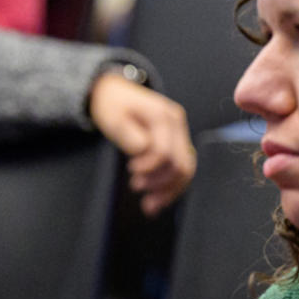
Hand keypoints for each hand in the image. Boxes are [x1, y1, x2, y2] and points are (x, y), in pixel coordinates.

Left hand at [89, 72, 195, 216]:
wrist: (115, 92)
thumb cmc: (112, 106)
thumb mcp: (113, 119)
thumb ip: (129, 135)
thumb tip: (143, 151)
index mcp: (163, 116)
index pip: (164, 152)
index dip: (149, 168)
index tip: (132, 171)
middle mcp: (177, 123)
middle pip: (182, 164)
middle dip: (161, 184)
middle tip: (137, 189)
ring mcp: (180, 133)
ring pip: (186, 170)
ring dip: (169, 191)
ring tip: (148, 205)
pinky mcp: (177, 142)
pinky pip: (181, 168)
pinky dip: (171, 186)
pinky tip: (158, 200)